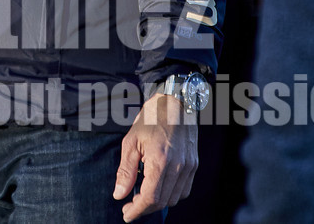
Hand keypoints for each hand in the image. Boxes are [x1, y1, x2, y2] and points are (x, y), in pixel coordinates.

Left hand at [113, 92, 196, 220]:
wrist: (175, 101)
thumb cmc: (151, 118)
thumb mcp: (130, 141)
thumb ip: (126, 171)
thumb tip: (119, 194)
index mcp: (160, 160)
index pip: (150, 198)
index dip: (137, 210)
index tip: (126, 214)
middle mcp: (178, 167)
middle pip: (163, 201)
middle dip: (145, 208)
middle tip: (130, 205)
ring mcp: (189, 166)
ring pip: (175, 198)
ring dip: (158, 202)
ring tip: (142, 196)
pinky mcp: (194, 164)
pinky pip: (184, 189)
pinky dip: (171, 194)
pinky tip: (159, 187)